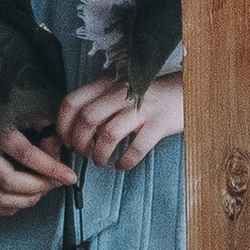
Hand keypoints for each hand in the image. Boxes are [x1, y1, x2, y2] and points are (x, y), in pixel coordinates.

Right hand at [0, 120, 76, 218]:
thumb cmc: (12, 119)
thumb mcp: (34, 117)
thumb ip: (48, 135)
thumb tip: (56, 157)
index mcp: (0, 132)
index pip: (26, 155)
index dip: (51, 168)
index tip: (69, 177)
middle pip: (8, 181)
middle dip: (37, 187)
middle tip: (54, 184)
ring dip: (25, 200)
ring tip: (40, 191)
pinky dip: (8, 208)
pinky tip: (22, 198)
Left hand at [57, 73, 184, 172]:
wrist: (187, 91)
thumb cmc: (147, 96)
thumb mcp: (119, 92)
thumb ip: (98, 104)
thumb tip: (73, 129)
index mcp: (108, 85)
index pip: (72, 102)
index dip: (63, 125)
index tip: (65, 140)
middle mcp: (122, 94)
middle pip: (87, 119)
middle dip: (79, 142)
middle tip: (82, 153)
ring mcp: (142, 109)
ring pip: (108, 133)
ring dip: (99, 153)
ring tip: (100, 161)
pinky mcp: (160, 124)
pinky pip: (137, 147)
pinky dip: (125, 161)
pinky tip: (122, 165)